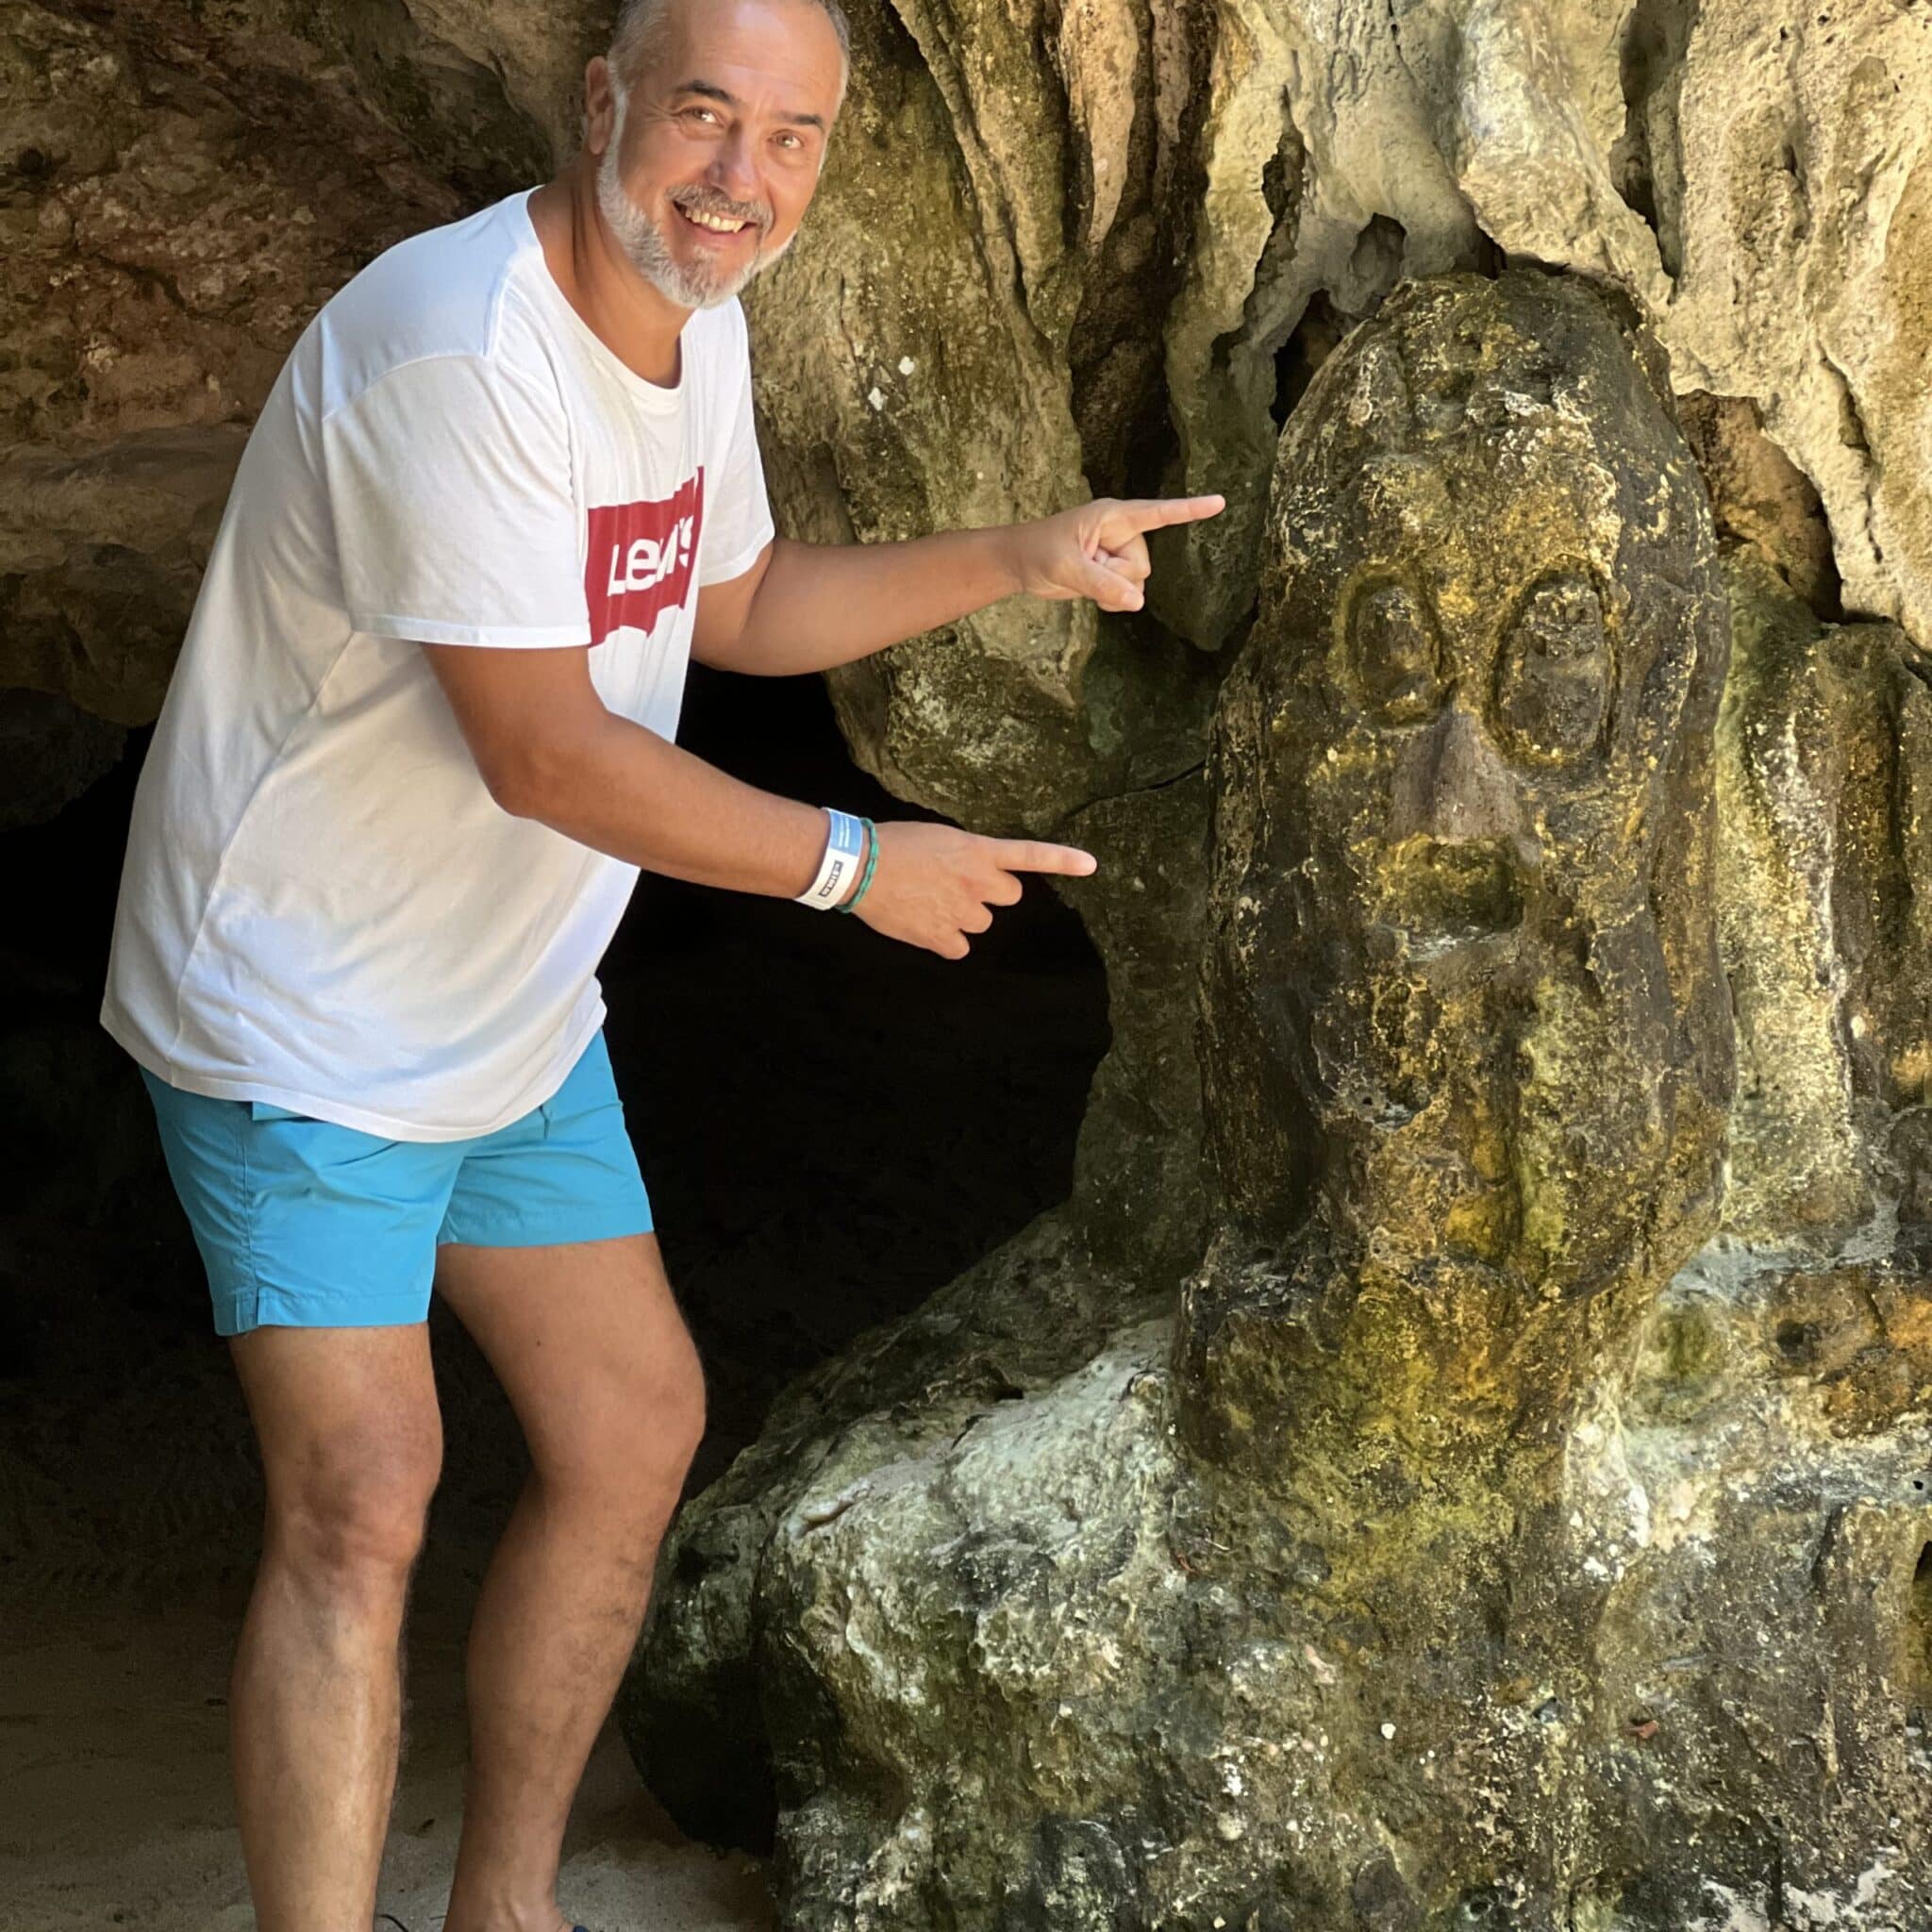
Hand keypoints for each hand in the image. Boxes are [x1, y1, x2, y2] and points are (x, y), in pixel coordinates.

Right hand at [849, 821, 1096, 958]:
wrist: (859, 866)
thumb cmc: (893, 844)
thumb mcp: (940, 837)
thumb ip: (967, 855)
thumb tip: (972, 874)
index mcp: (978, 852)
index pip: (1030, 855)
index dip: (1063, 860)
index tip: (1092, 865)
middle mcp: (977, 883)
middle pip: (1008, 897)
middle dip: (989, 893)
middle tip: (957, 884)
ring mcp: (962, 912)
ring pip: (981, 923)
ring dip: (964, 916)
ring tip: (931, 901)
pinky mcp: (942, 937)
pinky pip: (959, 947)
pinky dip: (945, 940)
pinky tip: (924, 924)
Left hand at [1006, 494, 1225, 613]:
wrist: (1021, 563)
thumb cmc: (1039, 551)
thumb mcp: (1066, 567)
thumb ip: (1102, 584)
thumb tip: (1137, 602)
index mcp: (1114, 517)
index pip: (1159, 513)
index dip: (1189, 510)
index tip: (1219, 502)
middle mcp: (1123, 533)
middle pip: (1141, 567)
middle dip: (1116, 577)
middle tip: (1084, 567)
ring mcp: (1120, 554)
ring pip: (1137, 584)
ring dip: (1111, 590)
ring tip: (1083, 576)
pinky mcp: (1115, 573)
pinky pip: (1129, 595)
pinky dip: (1113, 601)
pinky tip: (1092, 593)